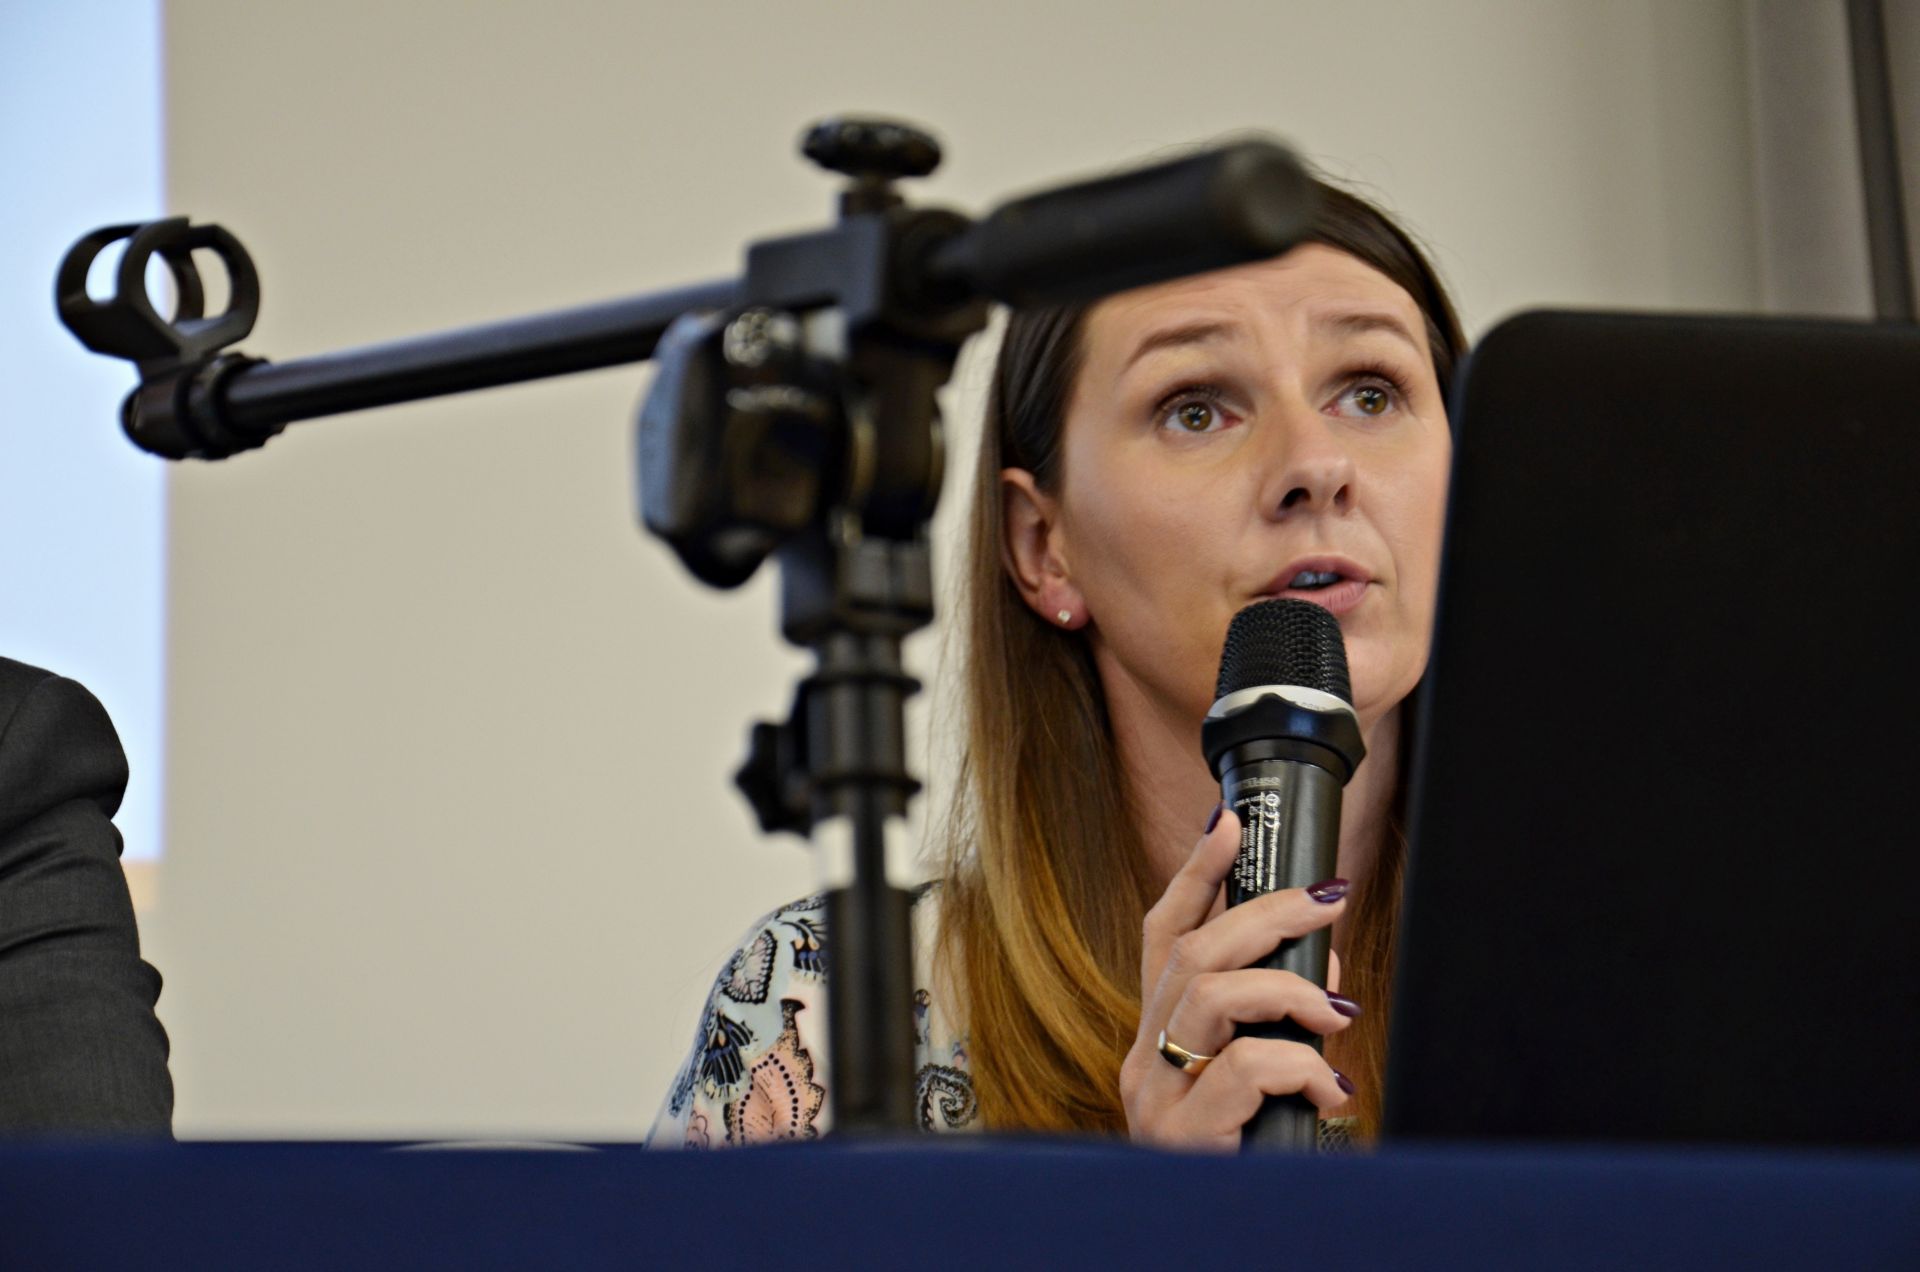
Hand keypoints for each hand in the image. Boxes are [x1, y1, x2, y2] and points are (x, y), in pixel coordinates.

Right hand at [1120, 806, 1356, 1150]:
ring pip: (1208, 994)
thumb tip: (1327, 967)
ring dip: (1287, 986)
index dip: (1193, 875)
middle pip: (1192, 951)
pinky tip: (1331, 1087)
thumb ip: (1275, 1030)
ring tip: (1337, 1009)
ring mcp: (1157, 1099)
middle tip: (1331, 900)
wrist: (1202, 1246)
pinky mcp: (1184, 1136)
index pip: (1161, 936)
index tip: (1227, 823)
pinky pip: (1243, 1070)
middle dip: (1268, 911)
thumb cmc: (1239, 1167)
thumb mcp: (1250, 1091)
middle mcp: (1145, 1061)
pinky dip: (1298, 1065)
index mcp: (1158, 1041)